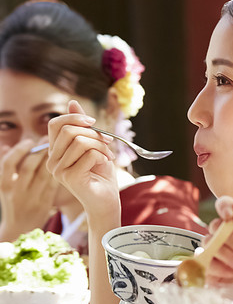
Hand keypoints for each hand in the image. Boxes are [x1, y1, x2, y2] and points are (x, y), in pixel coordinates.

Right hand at [0, 137, 60, 240]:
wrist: (21, 229)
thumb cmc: (14, 203)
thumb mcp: (8, 187)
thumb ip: (10, 169)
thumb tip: (5, 146)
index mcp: (5, 186)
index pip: (9, 164)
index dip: (20, 150)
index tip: (30, 141)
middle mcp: (17, 192)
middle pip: (29, 167)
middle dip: (40, 151)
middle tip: (49, 139)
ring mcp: (31, 199)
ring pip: (44, 175)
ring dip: (54, 160)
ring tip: (60, 148)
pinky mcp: (46, 204)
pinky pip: (54, 184)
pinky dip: (59, 172)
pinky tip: (66, 163)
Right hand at [46, 101, 119, 216]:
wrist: (106, 200)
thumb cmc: (100, 174)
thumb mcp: (93, 145)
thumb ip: (83, 127)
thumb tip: (72, 103)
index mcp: (55, 151)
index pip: (55, 124)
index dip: (74, 118)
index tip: (93, 123)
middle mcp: (52, 160)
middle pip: (68, 131)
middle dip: (93, 133)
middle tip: (107, 143)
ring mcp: (59, 170)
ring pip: (80, 142)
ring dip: (101, 146)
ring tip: (108, 156)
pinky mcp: (70, 177)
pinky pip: (89, 155)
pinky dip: (102, 156)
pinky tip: (105, 164)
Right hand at [205, 196, 232, 288]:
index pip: (225, 208)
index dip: (223, 206)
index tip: (229, 215)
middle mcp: (225, 238)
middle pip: (214, 226)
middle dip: (230, 239)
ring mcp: (215, 254)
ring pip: (207, 242)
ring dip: (225, 253)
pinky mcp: (207, 270)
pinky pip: (201, 260)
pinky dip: (216, 265)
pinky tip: (231, 273)